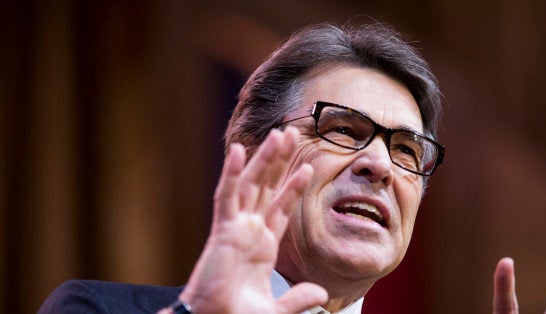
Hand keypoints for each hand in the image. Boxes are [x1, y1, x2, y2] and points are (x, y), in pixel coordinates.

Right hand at [161, 127, 326, 313]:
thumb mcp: (275, 310)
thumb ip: (297, 299)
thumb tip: (321, 295)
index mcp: (262, 246)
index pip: (281, 207)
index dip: (294, 187)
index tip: (308, 166)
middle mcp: (249, 231)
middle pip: (267, 187)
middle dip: (279, 161)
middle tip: (291, 133)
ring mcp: (235, 228)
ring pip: (251, 184)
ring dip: (264, 158)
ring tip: (278, 134)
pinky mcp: (222, 230)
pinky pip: (227, 196)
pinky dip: (232, 173)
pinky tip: (238, 150)